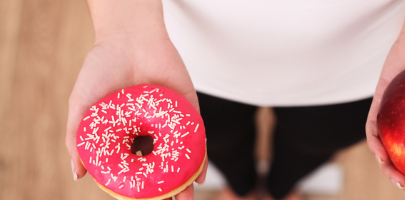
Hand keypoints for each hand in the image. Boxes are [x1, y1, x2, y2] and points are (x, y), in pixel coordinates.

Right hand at [64, 30, 207, 198]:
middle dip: (165, 186)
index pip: (134, 165)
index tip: (138, 199)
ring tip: (183, 198)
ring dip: (185, 178)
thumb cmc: (101, 69)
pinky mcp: (188, 108)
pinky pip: (197, 135)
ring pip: (181, 154)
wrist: (128, 37)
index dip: (138, 184)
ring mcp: (170, 120)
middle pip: (161, 163)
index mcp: (127, 133)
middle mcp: (150, 129)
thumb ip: (77, 139)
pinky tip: (198, 174)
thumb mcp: (81, 105)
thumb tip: (77, 175)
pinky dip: (200, 155)